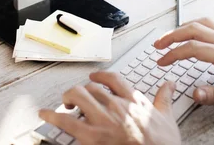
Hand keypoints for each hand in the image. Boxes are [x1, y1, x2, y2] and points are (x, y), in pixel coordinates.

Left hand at [39, 71, 180, 144]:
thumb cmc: (163, 143)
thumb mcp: (167, 118)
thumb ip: (164, 98)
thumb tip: (169, 84)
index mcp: (133, 100)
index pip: (112, 78)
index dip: (100, 75)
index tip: (94, 77)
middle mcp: (116, 105)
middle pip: (91, 87)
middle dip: (81, 90)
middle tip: (77, 98)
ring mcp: (103, 120)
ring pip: (78, 96)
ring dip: (68, 98)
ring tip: (65, 104)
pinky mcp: (92, 136)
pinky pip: (67, 121)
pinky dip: (52, 116)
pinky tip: (44, 115)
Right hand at [153, 18, 213, 111]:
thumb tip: (195, 93)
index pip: (193, 48)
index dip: (173, 54)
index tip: (162, 61)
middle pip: (194, 29)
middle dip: (172, 35)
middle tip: (158, 45)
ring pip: (203, 23)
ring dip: (183, 27)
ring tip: (170, 36)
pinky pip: (213, 24)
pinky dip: (198, 24)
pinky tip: (194, 30)